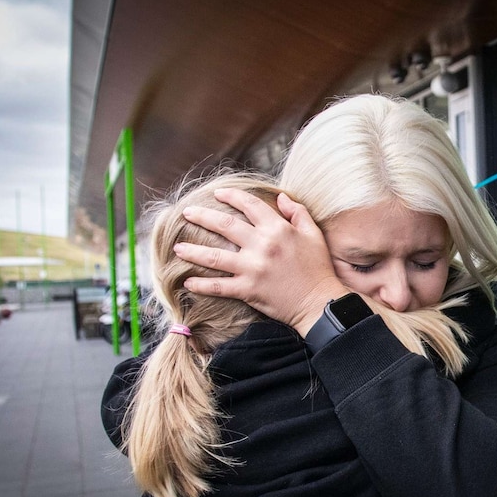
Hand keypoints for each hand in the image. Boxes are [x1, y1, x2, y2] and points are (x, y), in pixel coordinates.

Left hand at [173, 189, 348, 335]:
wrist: (319, 302)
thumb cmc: (318, 268)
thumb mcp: (313, 234)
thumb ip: (297, 212)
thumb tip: (280, 196)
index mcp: (278, 229)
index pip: (249, 205)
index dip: (231, 197)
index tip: (218, 194)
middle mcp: (262, 245)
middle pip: (224, 225)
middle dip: (202, 217)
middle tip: (187, 213)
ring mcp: (252, 268)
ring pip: (214, 256)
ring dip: (192, 251)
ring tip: (177, 248)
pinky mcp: (248, 289)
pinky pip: (218, 286)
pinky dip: (201, 285)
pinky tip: (188, 281)